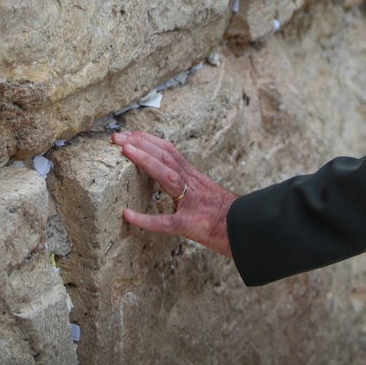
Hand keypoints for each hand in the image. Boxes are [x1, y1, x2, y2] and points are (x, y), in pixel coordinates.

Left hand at [112, 130, 236, 258]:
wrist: (248, 231)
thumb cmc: (228, 218)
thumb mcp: (208, 194)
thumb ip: (190, 186)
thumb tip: (172, 180)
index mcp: (194, 178)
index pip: (170, 152)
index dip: (150, 140)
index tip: (131, 133)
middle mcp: (193, 184)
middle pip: (166, 156)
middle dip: (141, 143)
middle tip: (117, 136)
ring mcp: (192, 203)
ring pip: (167, 176)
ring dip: (145, 160)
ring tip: (125, 150)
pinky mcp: (190, 225)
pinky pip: (165, 222)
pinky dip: (145, 219)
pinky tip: (127, 215)